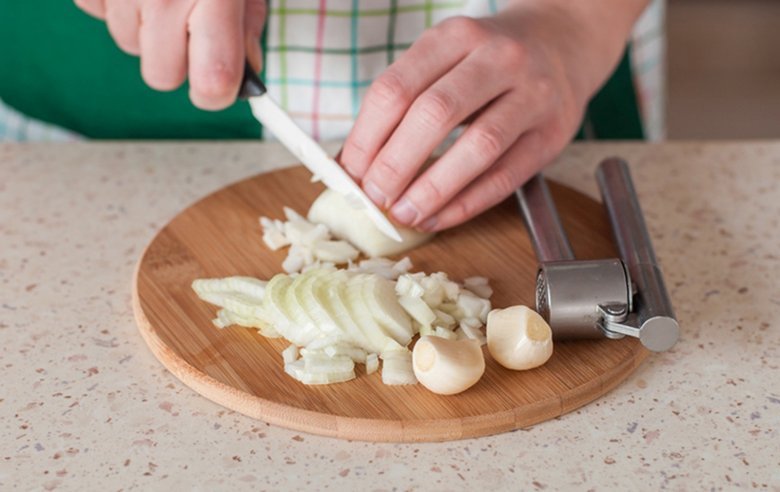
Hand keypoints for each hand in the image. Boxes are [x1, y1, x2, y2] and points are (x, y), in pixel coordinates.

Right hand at [74, 0, 265, 109]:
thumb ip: (246, 29)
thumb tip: (246, 78)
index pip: (213, 83)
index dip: (216, 93)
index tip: (220, 87)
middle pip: (163, 77)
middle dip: (177, 60)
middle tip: (188, 22)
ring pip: (130, 48)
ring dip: (147, 30)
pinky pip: (100, 17)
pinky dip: (117, 5)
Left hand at [341, 1, 647, 230]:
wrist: (564, 43)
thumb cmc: (488, 60)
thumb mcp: (445, 57)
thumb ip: (404, 100)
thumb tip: (355, 163)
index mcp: (455, 36)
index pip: (396, 88)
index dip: (367, 137)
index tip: (350, 172)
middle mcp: (498, 58)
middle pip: (435, 114)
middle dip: (396, 164)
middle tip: (375, 198)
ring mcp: (533, 94)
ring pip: (478, 147)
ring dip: (434, 188)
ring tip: (406, 214)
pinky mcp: (553, 134)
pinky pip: (506, 176)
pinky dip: (467, 203)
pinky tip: (440, 217)